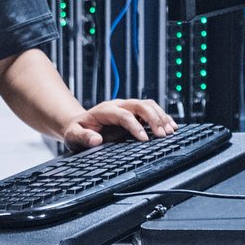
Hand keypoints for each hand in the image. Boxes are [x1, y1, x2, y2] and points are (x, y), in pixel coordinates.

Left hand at [61, 98, 177, 148]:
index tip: (144, 139)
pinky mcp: (134, 112)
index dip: (135, 126)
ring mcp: (127, 107)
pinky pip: (151, 109)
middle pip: (140, 105)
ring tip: (170, 131)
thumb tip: (96, 140)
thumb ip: (83, 138)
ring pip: (148, 105)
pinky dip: (162, 116)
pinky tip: (171, 126)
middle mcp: (118, 105)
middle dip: (154, 119)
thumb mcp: (73, 136)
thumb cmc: (77, 131)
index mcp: (105, 110)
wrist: (79, 124)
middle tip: (162, 135)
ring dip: (161, 116)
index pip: (124, 115)